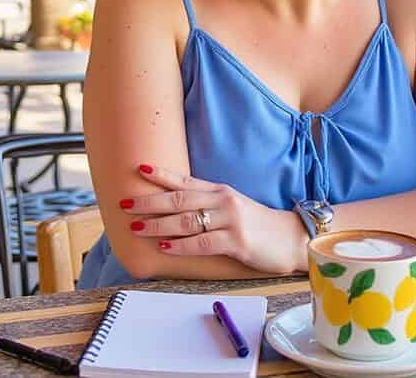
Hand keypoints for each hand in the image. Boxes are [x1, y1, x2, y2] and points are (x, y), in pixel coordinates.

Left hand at [119, 164, 307, 275]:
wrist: (290, 238)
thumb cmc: (257, 224)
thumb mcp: (231, 206)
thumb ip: (206, 204)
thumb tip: (173, 207)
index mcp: (219, 190)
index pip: (185, 180)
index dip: (161, 174)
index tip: (138, 168)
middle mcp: (223, 201)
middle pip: (179, 198)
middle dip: (149, 201)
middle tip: (125, 204)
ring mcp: (230, 220)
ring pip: (186, 220)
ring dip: (158, 225)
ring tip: (137, 227)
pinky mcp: (237, 242)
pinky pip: (202, 243)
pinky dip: (180, 245)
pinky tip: (164, 247)